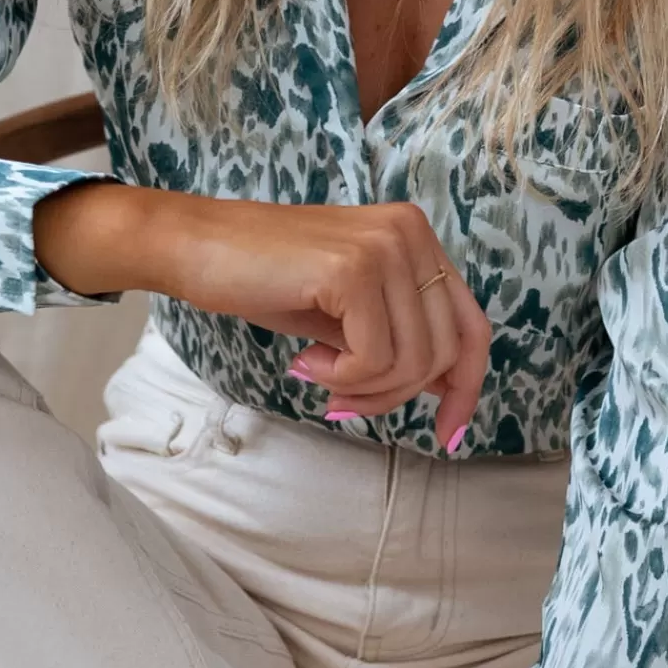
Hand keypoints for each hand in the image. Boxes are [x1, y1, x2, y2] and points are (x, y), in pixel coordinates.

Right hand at [37, 182, 490, 449]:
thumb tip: (450, 390)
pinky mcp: (355, 268)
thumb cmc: (267, 282)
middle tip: (341, 402)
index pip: (472, 326)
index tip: (449, 434)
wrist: (195, 248)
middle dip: (395, 396)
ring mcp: (386, 246)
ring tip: (319, 376)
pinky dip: (343, 378)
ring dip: (365, 390)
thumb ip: (401, 340)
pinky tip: (303, 361)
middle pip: (446, 352)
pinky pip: (376, 358)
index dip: (468, 387)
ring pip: (415, 361)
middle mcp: (411, 234)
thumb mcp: (350, 316)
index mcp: (417, 239)